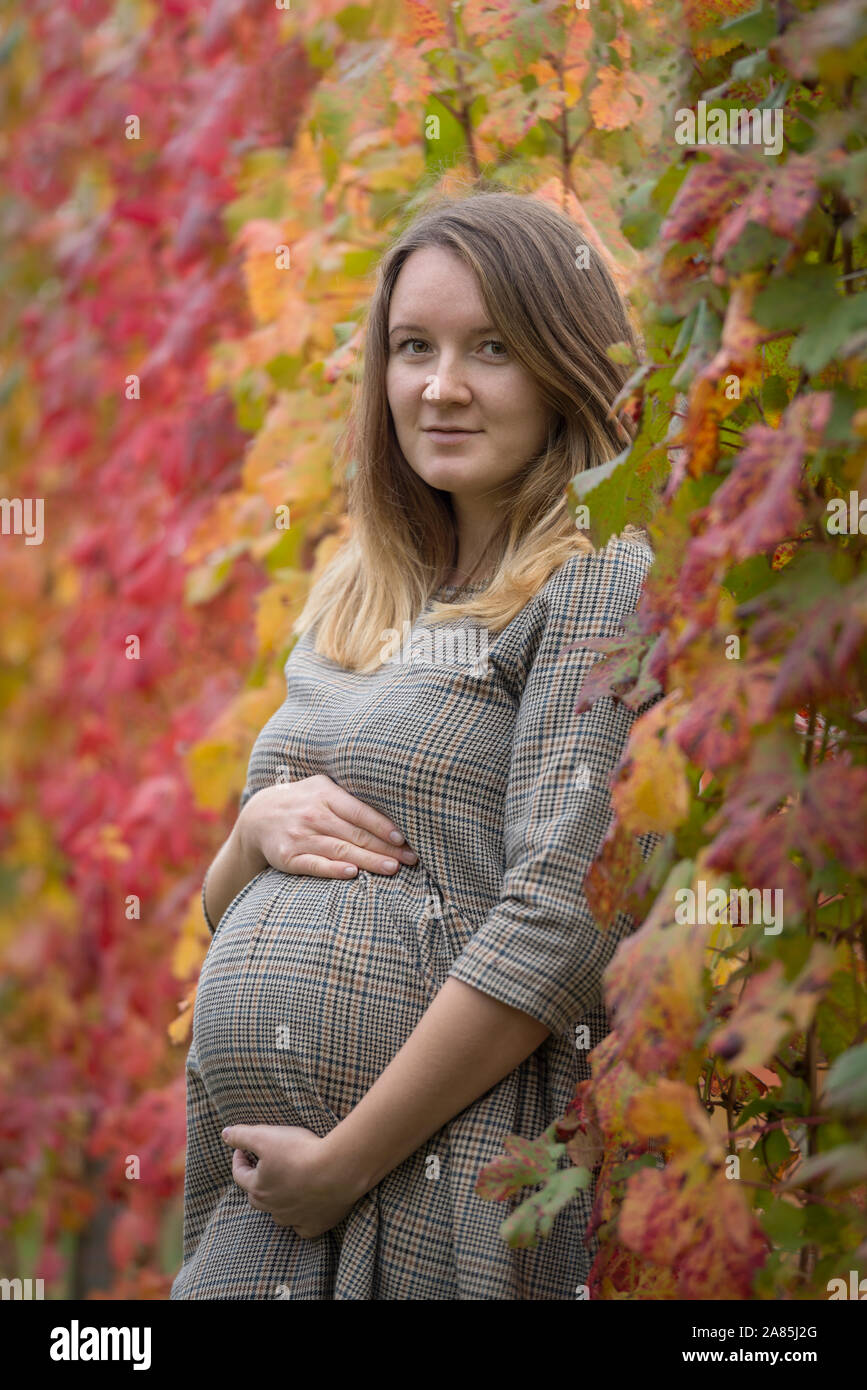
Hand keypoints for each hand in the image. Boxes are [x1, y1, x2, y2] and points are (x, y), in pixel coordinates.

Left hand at [221, 1123, 363, 1238]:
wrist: (338, 1170)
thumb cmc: (300, 1152)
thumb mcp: (266, 1136)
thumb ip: (241, 1135)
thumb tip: (224, 1134)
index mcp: (258, 1187)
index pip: (240, 1174)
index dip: (239, 1157)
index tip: (242, 1147)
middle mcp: (272, 1208)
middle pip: (256, 1196)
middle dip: (256, 1180)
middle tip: (263, 1165)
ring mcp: (293, 1219)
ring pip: (277, 1213)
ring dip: (277, 1200)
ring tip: (284, 1185)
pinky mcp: (314, 1225)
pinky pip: (301, 1227)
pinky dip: (300, 1219)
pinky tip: (304, 1209)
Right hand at [235, 774, 418, 879]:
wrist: (258, 817)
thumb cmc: (304, 803)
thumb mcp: (323, 789)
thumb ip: (351, 800)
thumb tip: (393, 814)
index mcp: (325, 794)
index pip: (360, 812)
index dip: (383, 826)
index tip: (404, 838)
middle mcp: (313, 814)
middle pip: (355, 834)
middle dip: (385, 848)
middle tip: (410, 859)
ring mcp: (300, 836)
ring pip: (340, 850)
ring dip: (369, 861)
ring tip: (392, 868)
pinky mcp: (288, 857)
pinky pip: (314, 864)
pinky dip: (333, 870)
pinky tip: (353, 873)